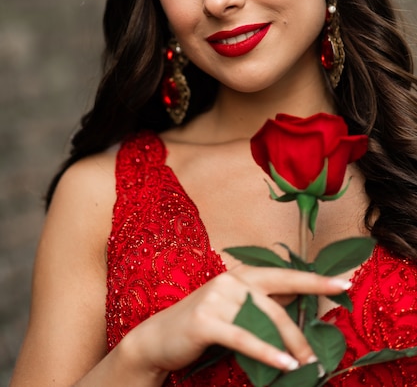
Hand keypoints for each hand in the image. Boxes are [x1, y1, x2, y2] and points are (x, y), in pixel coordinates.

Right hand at [120, 264, 349, 377]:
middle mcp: (231, 280)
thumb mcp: (236, 310)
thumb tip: (301, 309)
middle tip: (320, 356)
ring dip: (288, 346)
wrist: (160, 338)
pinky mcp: (206, 320)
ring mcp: (217, 298)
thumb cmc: (204, 325)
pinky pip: (243, 338)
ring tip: (306, 366)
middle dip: (301, 330)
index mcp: (242, 274)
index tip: (343, 283)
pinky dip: (266, 352)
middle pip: (278, 302)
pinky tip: (284, 365)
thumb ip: (263, 305)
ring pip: (263, 321)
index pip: (285, 275)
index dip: (315, 280)